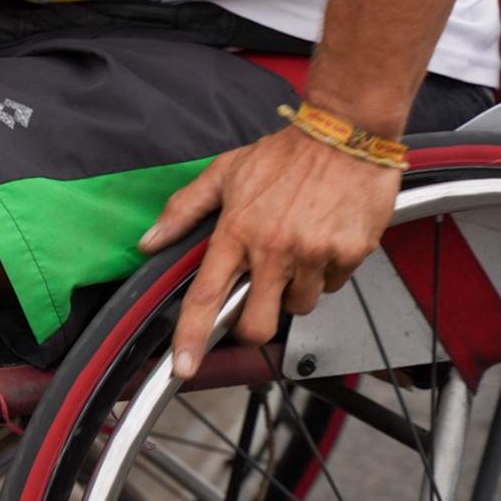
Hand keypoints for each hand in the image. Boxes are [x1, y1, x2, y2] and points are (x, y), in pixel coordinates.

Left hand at [140, 126, 401, 379]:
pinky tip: (323, 239)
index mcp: (236, 232)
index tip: (184, 366)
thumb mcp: (224, 173)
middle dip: (254, 325)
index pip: (207, 296)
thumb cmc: (283, 154)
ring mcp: (313, 254)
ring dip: (294, 290)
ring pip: (300, 305)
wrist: (344, 133)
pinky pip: (334, 284)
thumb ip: (184, 210)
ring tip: (295, 249)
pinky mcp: (350, 254)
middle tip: (258, 298)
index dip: (192, 337)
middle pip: (258, 325)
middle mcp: (273, 250)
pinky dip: (326, 271)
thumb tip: (150, 242)